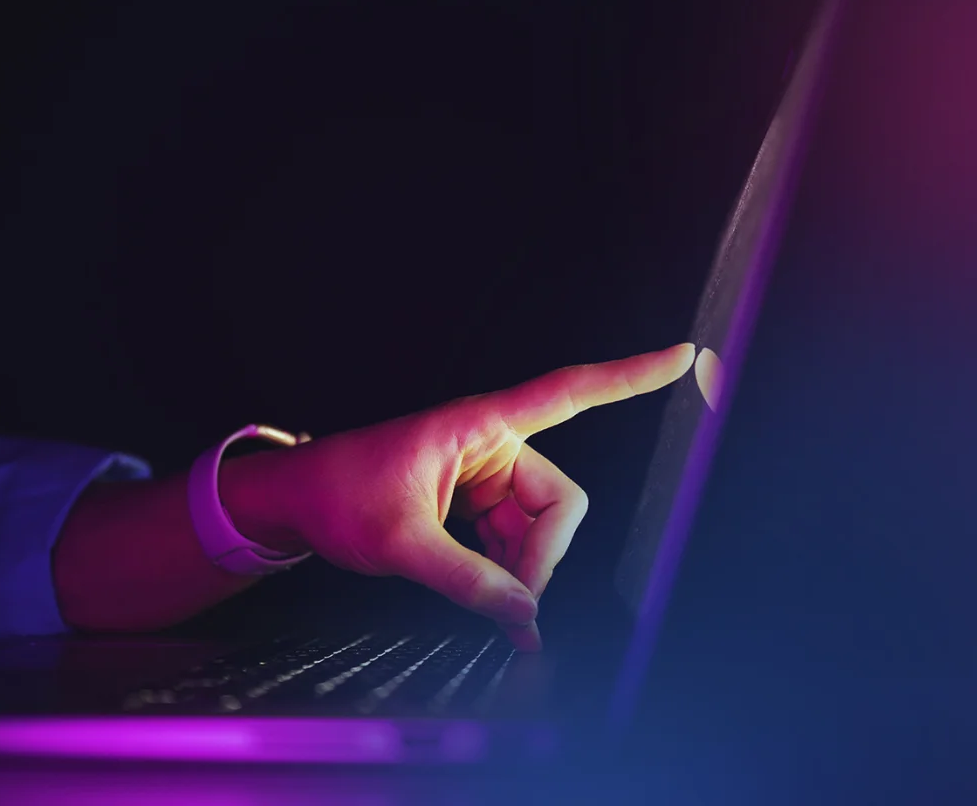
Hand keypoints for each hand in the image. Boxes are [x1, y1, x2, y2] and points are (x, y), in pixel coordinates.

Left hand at [220, 343, 694, 649]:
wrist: (295, 500)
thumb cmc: (336, 495)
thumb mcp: (400, 544)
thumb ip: (468, 582)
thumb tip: (526, 618)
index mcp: (478, 426)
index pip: (568, 392)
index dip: (629, 376)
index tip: (681, 358)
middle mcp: (490, 442)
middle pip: (558, 502)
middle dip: (542, 557)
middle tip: (511, 606)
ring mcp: (484, 472)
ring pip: (539, 528)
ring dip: (521, 568)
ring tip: (482, 599)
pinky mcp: (475, 498)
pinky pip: (516, 537)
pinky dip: (509, 570)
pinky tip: (489, 597)